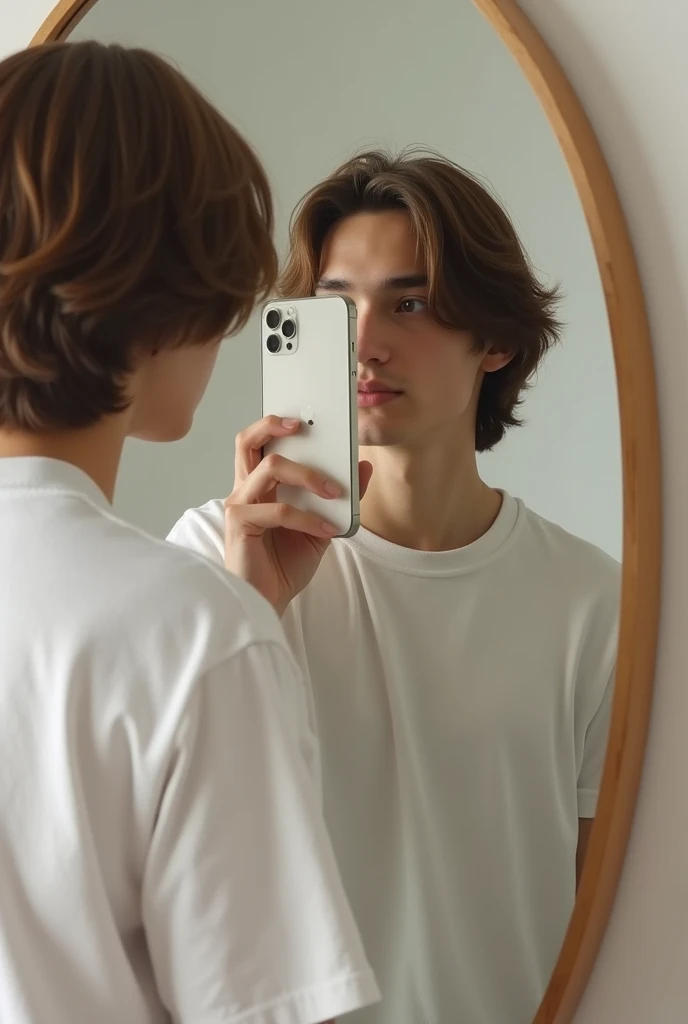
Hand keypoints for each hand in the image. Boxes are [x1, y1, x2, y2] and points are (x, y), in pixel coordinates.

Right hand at [224, 416, 372, 614]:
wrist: (269, 602)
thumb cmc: (284, 566)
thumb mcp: (322, 527)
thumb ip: (341, 499)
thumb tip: (363, 467)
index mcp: (259, 487)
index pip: (259, 443)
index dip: (275, 423)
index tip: (307, 416)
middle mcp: (244, 490)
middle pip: (247, 440)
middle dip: (274, 425)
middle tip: (305, 427)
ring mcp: (239, 506)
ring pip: (270, 467)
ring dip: (308, 475)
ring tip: (334, 492)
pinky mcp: (240, 525)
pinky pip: (278, 510)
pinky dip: (308, 518)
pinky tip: (326, 530)